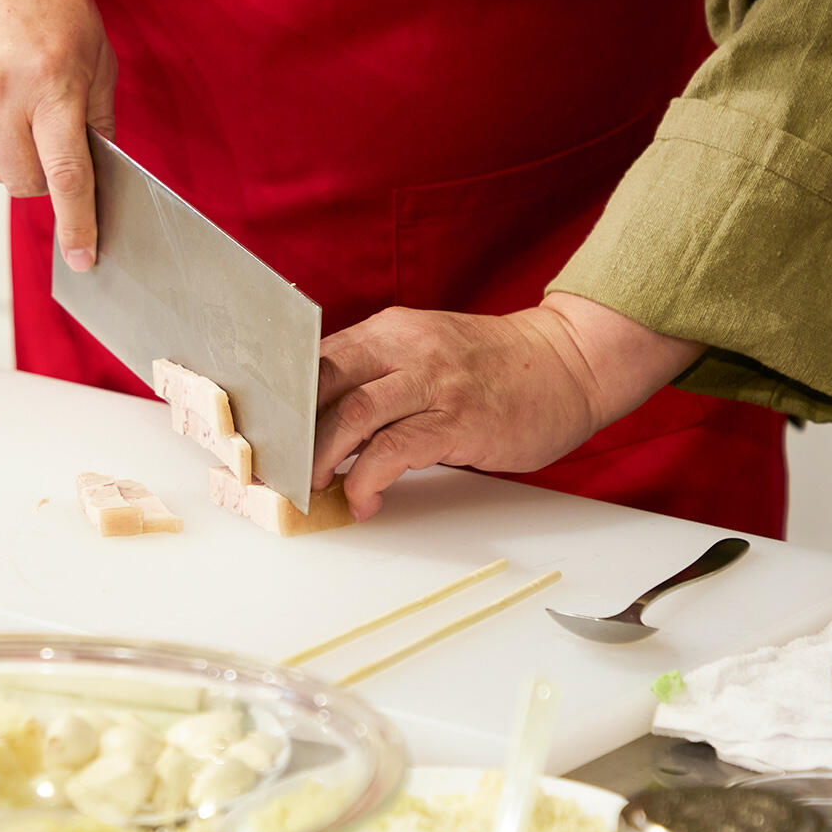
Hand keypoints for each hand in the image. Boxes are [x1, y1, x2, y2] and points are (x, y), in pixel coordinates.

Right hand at [0, 0, 116, 270]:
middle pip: (25, 183)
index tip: (84, 258)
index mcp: (52, 81)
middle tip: (52, 141)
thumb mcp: (94, 47)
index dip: (78, 224)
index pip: (67, 175)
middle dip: (46, 179)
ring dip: (14, 158)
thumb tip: (96, 174)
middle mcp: (2, 94)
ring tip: (21, 107)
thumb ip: (96, 114)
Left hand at [312, 293, 704, 520]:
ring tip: (313, 488)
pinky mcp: (458, 418)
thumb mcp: (425, 354)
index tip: (261, 435)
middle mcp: (404, 348)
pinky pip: (394, 450)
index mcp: (387, 332)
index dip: (279, 401)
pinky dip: (366, 479)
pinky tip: (364, 500)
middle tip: (277, 469)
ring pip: (351, 414)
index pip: (312, 360)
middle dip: (289, 432)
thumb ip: (377, 376)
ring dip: (321, 458)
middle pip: (320, 383)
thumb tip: (319, 422)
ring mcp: (432, 381)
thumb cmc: (494, 369)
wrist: (571, 363)